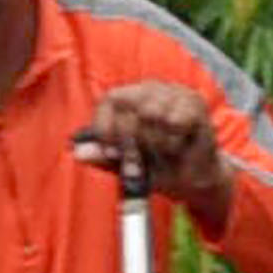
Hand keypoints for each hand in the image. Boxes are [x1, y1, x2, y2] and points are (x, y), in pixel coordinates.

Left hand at [74, 82, 234, 224]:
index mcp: (130, 98)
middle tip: (139, 162)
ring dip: (155, 142)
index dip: (106, 127)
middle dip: (129, 141)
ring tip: (163, 151)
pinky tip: (179, 145)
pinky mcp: (194, 103)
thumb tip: (78, 153)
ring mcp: (173, 92)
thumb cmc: (159, 168)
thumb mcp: (125, 167)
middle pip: (126, 103)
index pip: (109, 99)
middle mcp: (150, 89)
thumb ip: (104, 158)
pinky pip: (175, 121)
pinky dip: (174, 140)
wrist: (194, 183)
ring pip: (151, 112)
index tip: (112, 153)